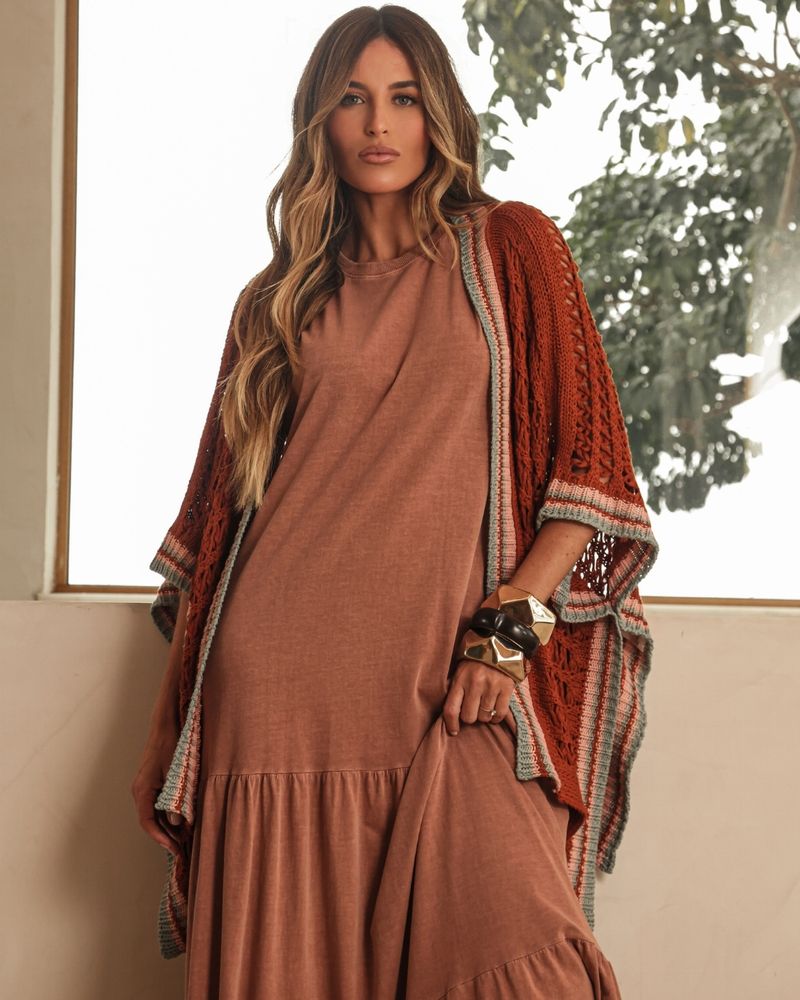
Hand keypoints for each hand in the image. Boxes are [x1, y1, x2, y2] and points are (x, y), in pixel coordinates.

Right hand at [130, 733, 182, 855]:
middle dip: (165, 836)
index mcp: (142, 790)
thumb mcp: (177, 773)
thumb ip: (176, 799)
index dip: (160, 838)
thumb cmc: (171, 746)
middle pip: (150, 821)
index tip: (174, 849)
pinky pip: (158, 804)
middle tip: (182, 849)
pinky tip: (181, 820)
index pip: (147, 822)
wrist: (166, 725)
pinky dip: (168, 814)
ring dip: (167, 826)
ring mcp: (145, 787)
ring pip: (154, 813)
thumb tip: (177, 823)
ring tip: (184, 838)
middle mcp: (140, 791)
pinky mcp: (152, 782)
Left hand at [443, 658, 517, 735]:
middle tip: (473, 710)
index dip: (451, 724)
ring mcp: (492, 687)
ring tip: (485, 706)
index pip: (451, 709)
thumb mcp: (461, 669)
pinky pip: (500, 713)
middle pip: (469, 717)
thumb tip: (452, 712)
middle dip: (471, 717)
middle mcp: (475, 684)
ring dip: (485, 716)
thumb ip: (457, 688)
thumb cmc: (476, 658)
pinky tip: (495, 710)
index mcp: (460, 679)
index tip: (454, 731)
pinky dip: (497, 716)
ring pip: (485, 717)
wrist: (499, 641)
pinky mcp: (506, 688)